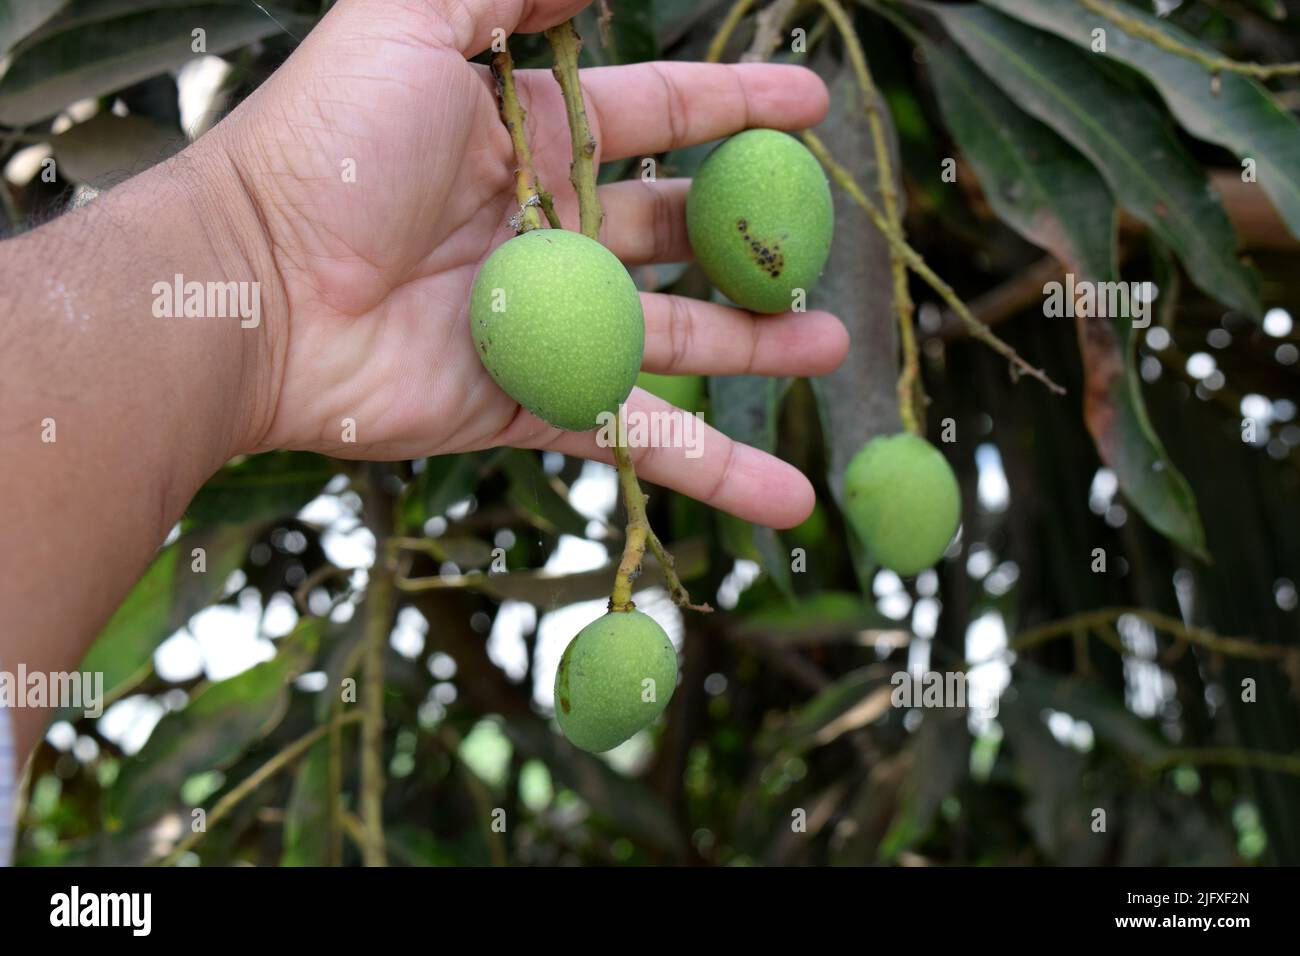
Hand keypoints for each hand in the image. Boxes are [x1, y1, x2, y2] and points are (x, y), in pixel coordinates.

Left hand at [210, 0, 846, 527]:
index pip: (661, 116)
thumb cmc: (325, 150)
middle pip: (681, 234)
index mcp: (533, 141)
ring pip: (676, 338)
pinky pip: (637, 437)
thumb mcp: (411, 24)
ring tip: (832, 347)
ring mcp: (546, 323)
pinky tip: (785, 498)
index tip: (813, 109)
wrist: (253, 295)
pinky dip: (710, 471)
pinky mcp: (531, 404)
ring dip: (757, 349)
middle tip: (826, 250)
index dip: (738, 107)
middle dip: (755, 239)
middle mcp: (549, 230)